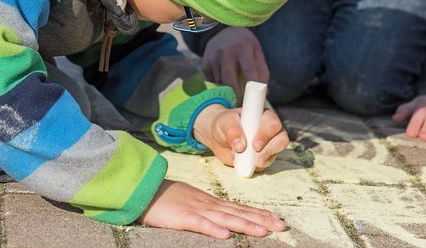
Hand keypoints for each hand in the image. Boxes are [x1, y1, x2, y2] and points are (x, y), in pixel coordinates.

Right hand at [138, 180, 286, 238]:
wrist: (144, 189)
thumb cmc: (167, 199)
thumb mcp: (192, 204)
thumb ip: (208, 212)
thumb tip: (225, 222)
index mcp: (212, 203)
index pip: (241, 208)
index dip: (260, 214)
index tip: (277, 218)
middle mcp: (209, 205)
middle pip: (239, 213)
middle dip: (261, 220)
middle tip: (281, 226)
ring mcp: (197, 210)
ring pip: (226, 218)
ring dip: (245, 225)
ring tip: (263, 232)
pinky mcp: (182, 218)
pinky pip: (200, 224)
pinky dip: (213, 229)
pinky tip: (226, 235)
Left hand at [193, 104, 289, 171]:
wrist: (218, 137)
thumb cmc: (223, 124)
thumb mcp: (224, 122)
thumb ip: (232, 130)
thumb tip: (240, 145)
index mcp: (262, 115)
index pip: (271, 122)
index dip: (266, 133)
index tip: (255, 145)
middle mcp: (269, 129)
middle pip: (281, 138)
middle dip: (270, 149)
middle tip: (256, 158)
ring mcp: (269, 143)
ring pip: (276, 152)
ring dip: (266, 158)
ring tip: (253, 163)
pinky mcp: (264, 156)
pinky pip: (267, 162)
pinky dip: (259, 166)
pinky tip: (249, 165)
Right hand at [202, 27, 268, 96]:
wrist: (223, 31)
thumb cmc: (244, 44)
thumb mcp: (257, 52)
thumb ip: (262, 72)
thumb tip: (263, 95)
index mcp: (242, 47)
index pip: (249, 70)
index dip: (252, 88)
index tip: (255, 101)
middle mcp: (225, 51)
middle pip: (229, 80)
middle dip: (236, 96)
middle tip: (242, 107)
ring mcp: (212, 57)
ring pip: (220, 83)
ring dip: (228, 92)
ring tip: (235, 97)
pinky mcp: (205, 64)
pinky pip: (213, 82)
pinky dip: (220, 86)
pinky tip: (225, 83)